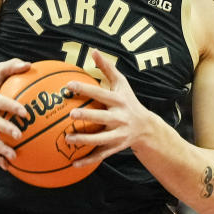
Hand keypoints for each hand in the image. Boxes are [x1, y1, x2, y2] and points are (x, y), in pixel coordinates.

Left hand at [63, 51, 157, 166]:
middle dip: (88, 116)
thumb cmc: (128, 101)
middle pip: (102, 117)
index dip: (85, 89)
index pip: (101, 93)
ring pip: (100, 139)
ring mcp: (118, 135)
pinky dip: (87, 160)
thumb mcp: (121, 84)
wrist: (146, 128)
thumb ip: (107, 68)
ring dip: (84, 140)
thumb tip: (93, 50)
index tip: (69, 85)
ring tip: (67, 138)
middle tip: (71, 114)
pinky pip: (100, 155)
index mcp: (119, 101)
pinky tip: (73, 163)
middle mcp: (120, 118)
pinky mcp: (115, 148)